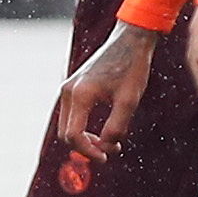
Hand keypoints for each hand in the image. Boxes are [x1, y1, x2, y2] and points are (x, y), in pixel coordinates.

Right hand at [52, 22, 157, 158]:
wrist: (129, 39)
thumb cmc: (132, 67)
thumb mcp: (129, 100)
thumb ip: (116, 127)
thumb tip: (106, 146)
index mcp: (80, 95)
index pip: (73, 135)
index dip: (88, 152)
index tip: (106, 157)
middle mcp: (68, 91)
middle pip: (66, 133)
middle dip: (85, 147)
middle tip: (110, 150)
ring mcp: (69, 87)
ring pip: (67, 125)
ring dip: (84, 138)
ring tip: (109, 141)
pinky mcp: (74, 86)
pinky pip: (72, 115)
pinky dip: (83, 127)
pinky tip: (103, 128)